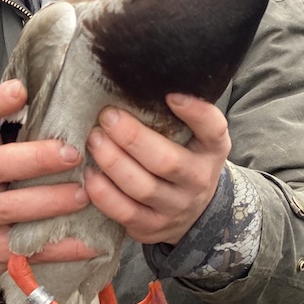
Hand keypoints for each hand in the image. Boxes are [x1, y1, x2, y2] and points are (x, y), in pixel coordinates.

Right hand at [0, 80, 98, 288]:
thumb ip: (12, 133)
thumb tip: (63, 99)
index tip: (20, 90)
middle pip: (1, 163)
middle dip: (38, 157)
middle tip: (73, 153)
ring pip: (15, 207)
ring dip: (53, 201)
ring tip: (83, 194)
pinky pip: (31, 248)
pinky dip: (64, 247)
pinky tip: (92, 242)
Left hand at [84, 94, 230, 245]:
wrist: (194, 210)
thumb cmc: (185, 157)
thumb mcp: (195, 135)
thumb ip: (179, 113)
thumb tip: (137, 76)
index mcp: (212, 149)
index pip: (213, 129)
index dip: (195, 112)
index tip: (171, 95)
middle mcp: (199, 180)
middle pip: (166, 162)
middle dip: (132, 138)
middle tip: (107, 117)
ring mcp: (176, 207)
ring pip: (142, 188)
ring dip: (113, 162)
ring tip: (94, 140)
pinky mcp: (152, 227)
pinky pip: (125, 213)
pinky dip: (103, 193)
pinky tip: (90, 174)